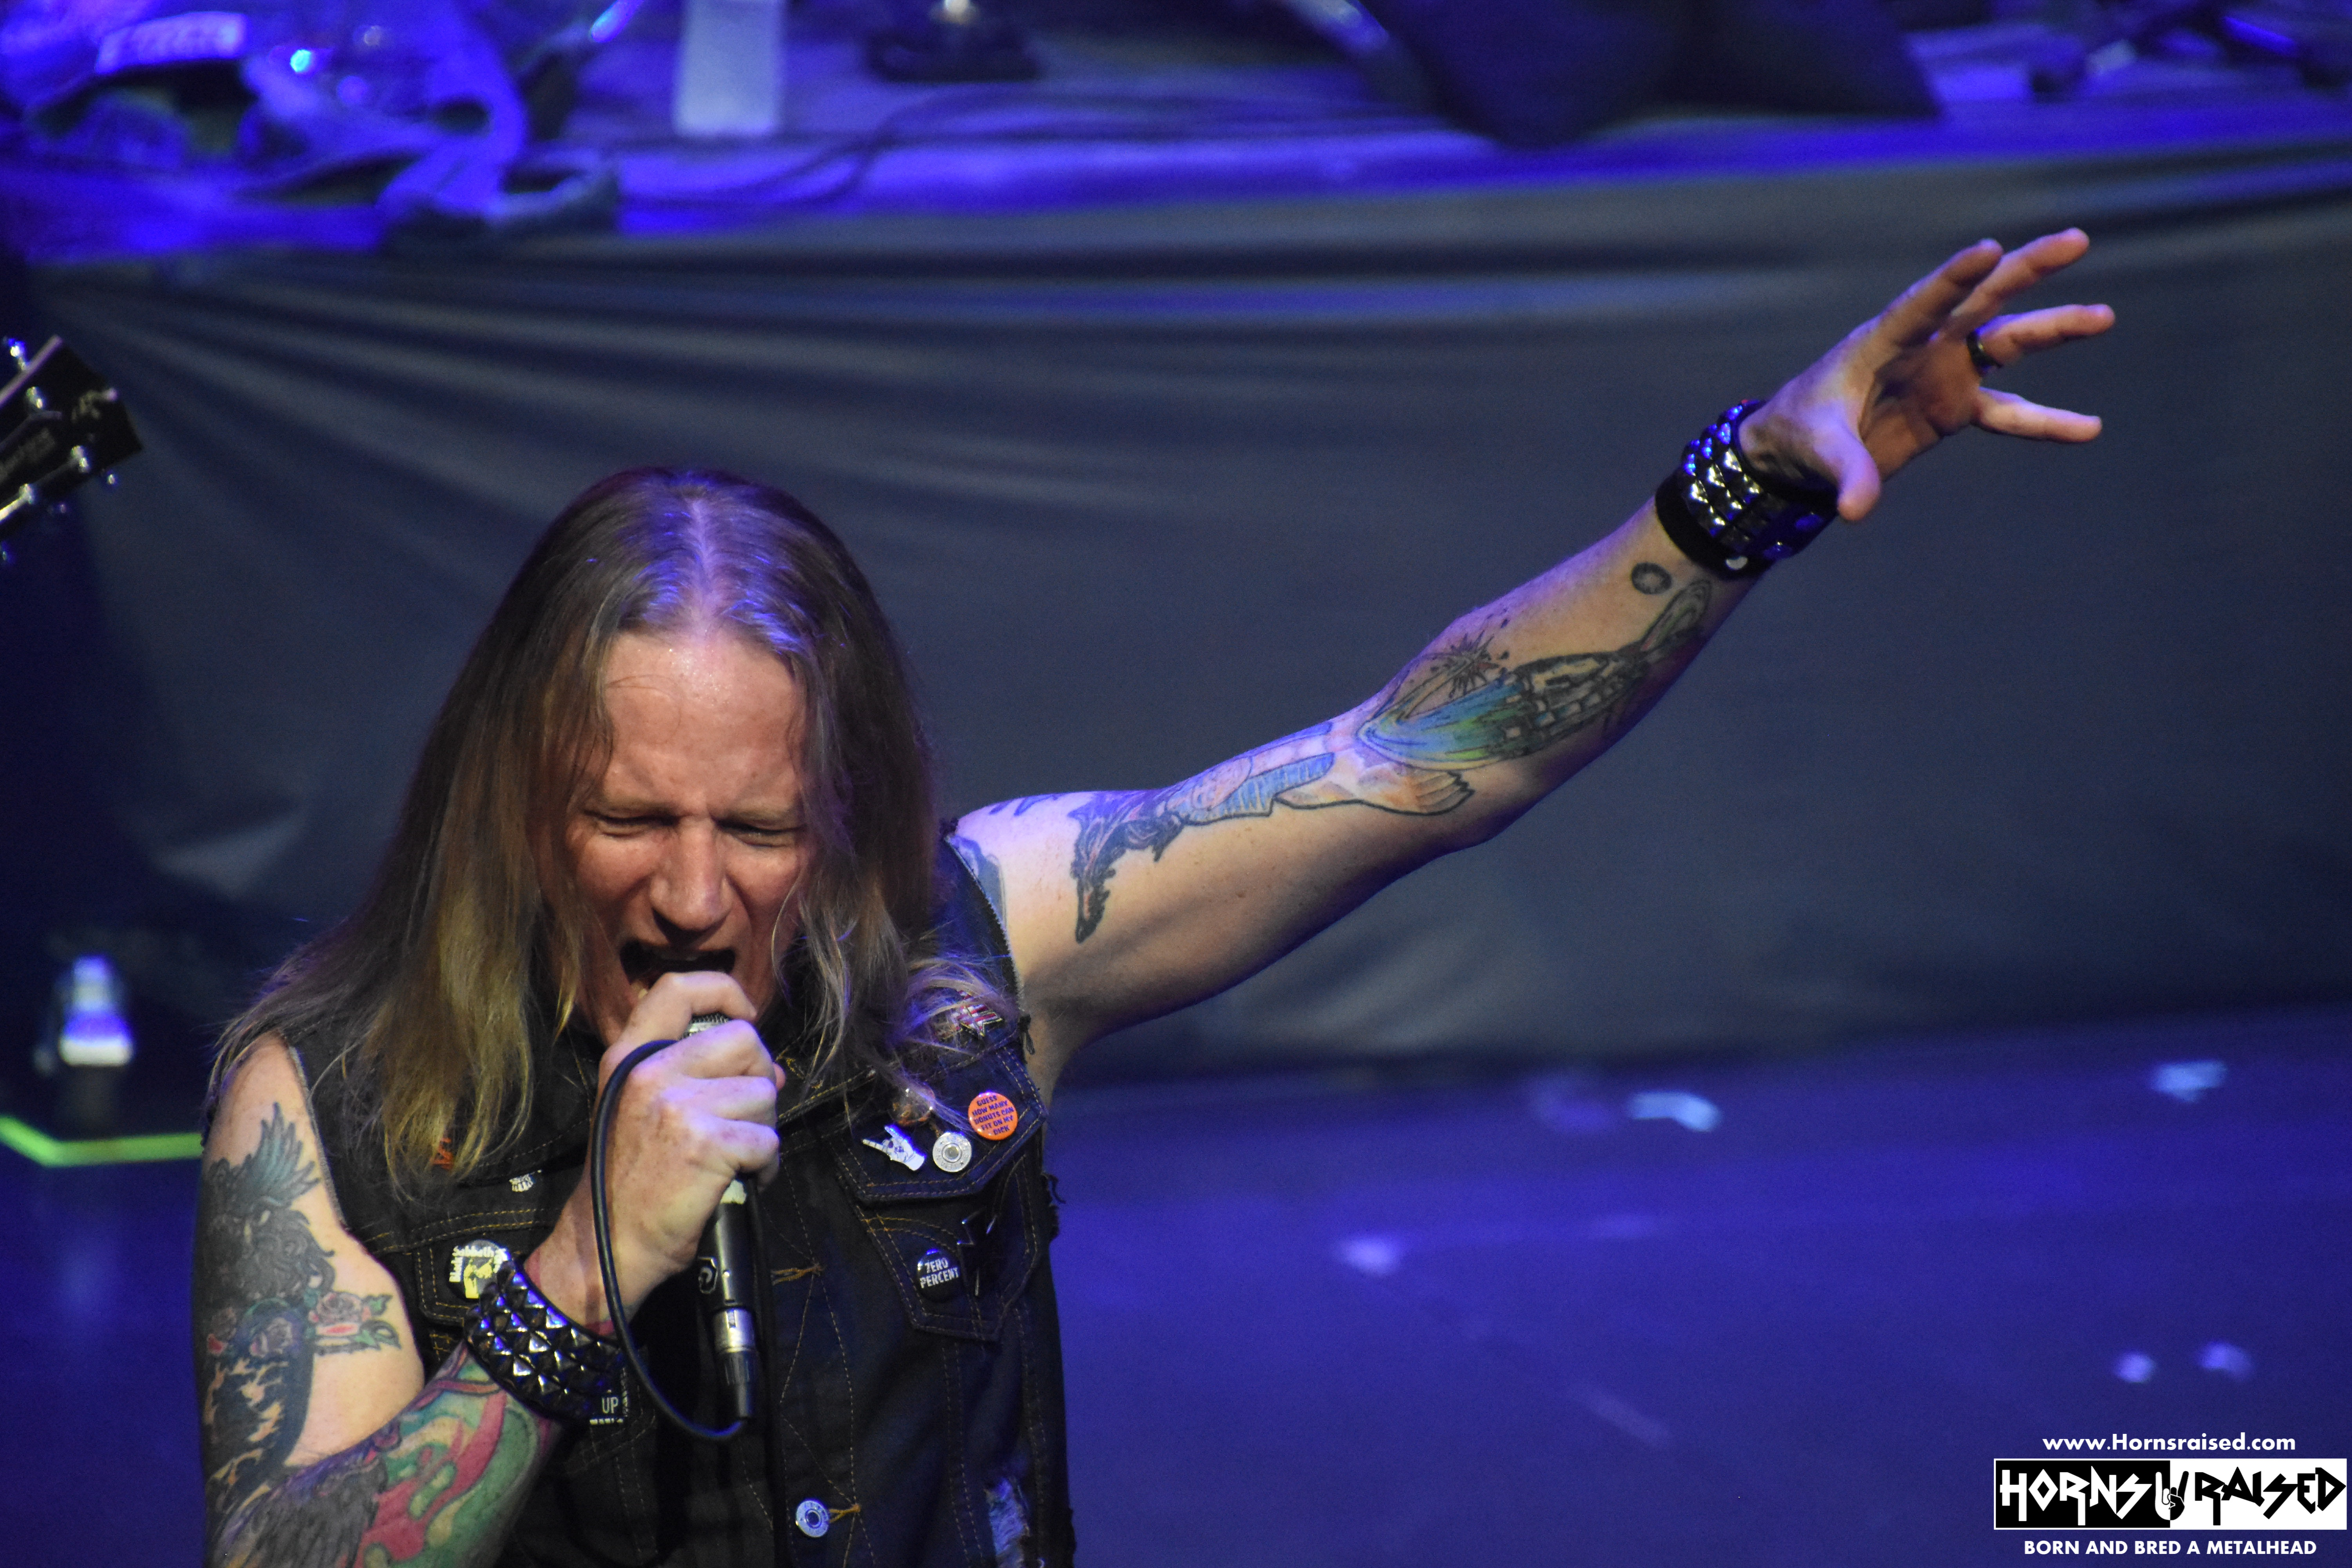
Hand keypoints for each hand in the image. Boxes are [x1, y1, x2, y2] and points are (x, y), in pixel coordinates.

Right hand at [530, 970, 783, 1322]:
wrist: (607, 1245)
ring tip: (737, 1156)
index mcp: (630, 1058)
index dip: (724, 991)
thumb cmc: (630, 1182)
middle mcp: (651, 1073)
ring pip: (763, 1091)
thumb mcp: (639, 1109)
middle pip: (744, 1039)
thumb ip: (689, 1075)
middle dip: (760, 1075)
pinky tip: (742, 1179)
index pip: (677, 989)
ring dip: (763, 1127)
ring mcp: (677, 1106)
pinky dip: (766, 1164)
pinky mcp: (706, 1143)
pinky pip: (768, 1138)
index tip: (745, 1015)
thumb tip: (767, 1066)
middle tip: (745, 1114)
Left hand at [1739, 229, 2114, 521]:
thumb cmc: (1800, 432)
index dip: (1954, 278)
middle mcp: (1923, 347)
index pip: (1922, 302)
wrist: (1801, 451)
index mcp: (1882, 341)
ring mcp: (1945, 373)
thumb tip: (1857, 509)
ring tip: (2103, 316)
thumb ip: (1845, 473)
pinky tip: (2089, 428)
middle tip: (2075, 241)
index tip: (1988, 249)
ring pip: (2007, 341)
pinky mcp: (1956, 407)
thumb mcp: (1817, 450)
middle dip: (2025, 270)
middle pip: (1981, 300)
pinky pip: (2009, 412)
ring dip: (2053, 328)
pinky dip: (2045, 422)